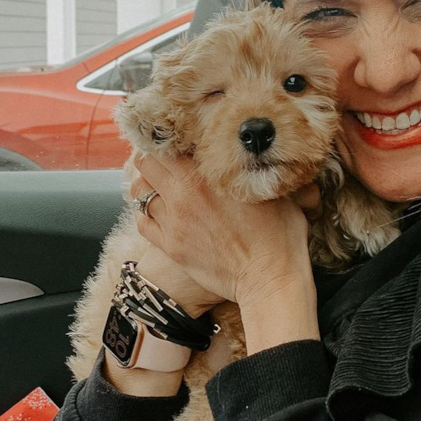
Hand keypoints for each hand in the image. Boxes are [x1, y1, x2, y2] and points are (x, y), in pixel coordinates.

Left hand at [130, 153, 320, 352]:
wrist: (269, 278)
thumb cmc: (280, 235)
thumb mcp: (273, 191)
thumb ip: (255, 171)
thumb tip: (260, 157)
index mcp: (208, 174)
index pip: (171, 145)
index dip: (171, 142)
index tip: (176, 145)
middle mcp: (184, 194)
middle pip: (147, 163)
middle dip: (152, 160)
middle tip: (162, 163)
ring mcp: (174, 221)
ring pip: (140, 192)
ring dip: (146, 187)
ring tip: (156, 187)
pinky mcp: (171, 247)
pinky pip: (142, 223)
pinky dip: (144, 214)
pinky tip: (155, 213)